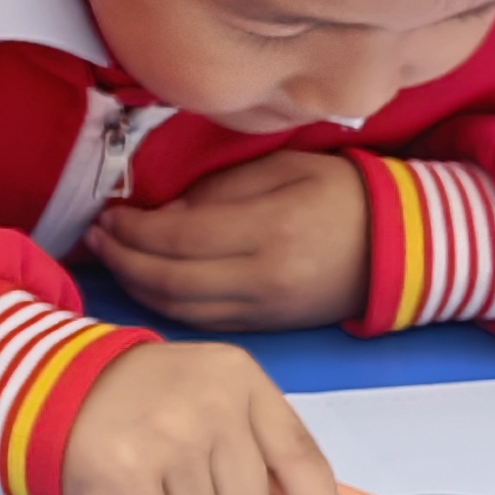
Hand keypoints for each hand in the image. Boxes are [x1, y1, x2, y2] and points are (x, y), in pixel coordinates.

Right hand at [59, 338, 337, 494]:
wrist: (51, 386)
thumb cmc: (138, 398)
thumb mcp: (209, 391)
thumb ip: (260, 441)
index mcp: (238, 378)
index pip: (302, 456)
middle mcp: (210, 404)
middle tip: (178, 476)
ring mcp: (167, 439)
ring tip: (146, 476)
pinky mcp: (125, 474)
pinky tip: (123, 491)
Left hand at [91, 151, 372, 329]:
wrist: (398, 247)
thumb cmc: (340, 194)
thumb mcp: (285, 167)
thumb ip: (220, 190)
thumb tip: (163, 216)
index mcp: (270, 230)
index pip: (178, 238)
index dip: (132, 231)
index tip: (107, 214)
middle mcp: (264, 278)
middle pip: (170, 281)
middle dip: (123, 260)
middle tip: (96, 237)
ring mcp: (264, 310)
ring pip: (180, 309)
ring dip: (137, 286)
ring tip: (113, 257)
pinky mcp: (266, 328)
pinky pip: (202, 323)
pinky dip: (165, 306)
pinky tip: (147, 283)